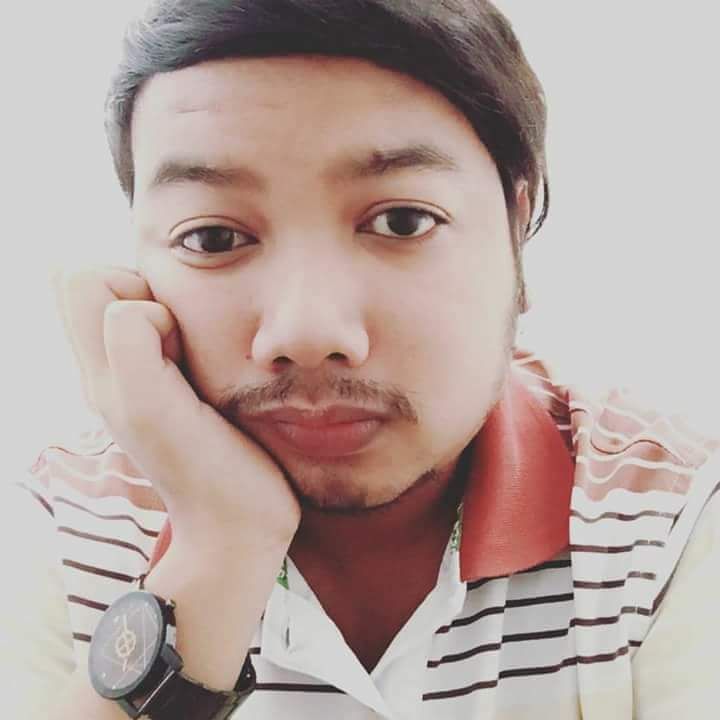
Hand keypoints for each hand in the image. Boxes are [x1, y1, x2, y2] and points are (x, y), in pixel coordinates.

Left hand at [52, 266, 300, 548]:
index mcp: (101, 370)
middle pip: (106, 287)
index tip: (169, 333)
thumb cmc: (200, 468)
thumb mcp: (150, 404)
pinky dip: (193, 337)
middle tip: (183, 342)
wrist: (236, 524)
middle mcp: (115, 372)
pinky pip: (171, 336)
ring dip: (176, 316)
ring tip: (199, 360)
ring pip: (141, 307)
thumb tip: (147, 310)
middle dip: (151, 294)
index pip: (84, 280)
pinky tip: (212, 372)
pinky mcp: (179, 394)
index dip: (131, 288)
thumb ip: (131, 342)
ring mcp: (147, 384)